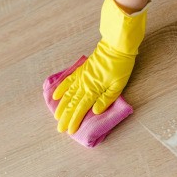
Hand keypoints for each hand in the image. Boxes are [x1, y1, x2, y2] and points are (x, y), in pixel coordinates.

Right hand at [52, 0, 146, 133]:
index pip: (81, 108)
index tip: (69, 130)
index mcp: (93, 90)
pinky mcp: (81, 70)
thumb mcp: (118, 86)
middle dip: (66, 117)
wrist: (116, 47)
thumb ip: (106, 99)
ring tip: (56, 116)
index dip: (75, 120)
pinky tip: (56, 95)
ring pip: (68, 94)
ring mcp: (81, 77)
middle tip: (60, 128)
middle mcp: (84, 84)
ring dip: (62, 106)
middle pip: (72, 104)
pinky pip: (68, 81)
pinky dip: (61, 88)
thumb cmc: (120, 67)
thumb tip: (94, 111)